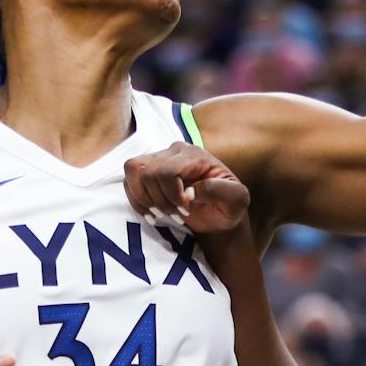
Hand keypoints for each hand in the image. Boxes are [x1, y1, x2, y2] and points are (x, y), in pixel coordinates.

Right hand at [124, 144, 250, 234]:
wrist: (220, 211)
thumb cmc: (229, 205)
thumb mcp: (237, 200)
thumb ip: (220, 191)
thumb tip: (190, 191)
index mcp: (195, 155)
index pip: (168, 170)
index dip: (172, 194)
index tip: (186, 210)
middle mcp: (175, 150)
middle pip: (148, 172)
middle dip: (160, 200)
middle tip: (177, 214)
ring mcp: (159, 159)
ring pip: (133, 171)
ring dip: (145, 199)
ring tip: (164, 213)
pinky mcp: (148, 171)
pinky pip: (129, 180)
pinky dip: (137, 201)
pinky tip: (153, 214)